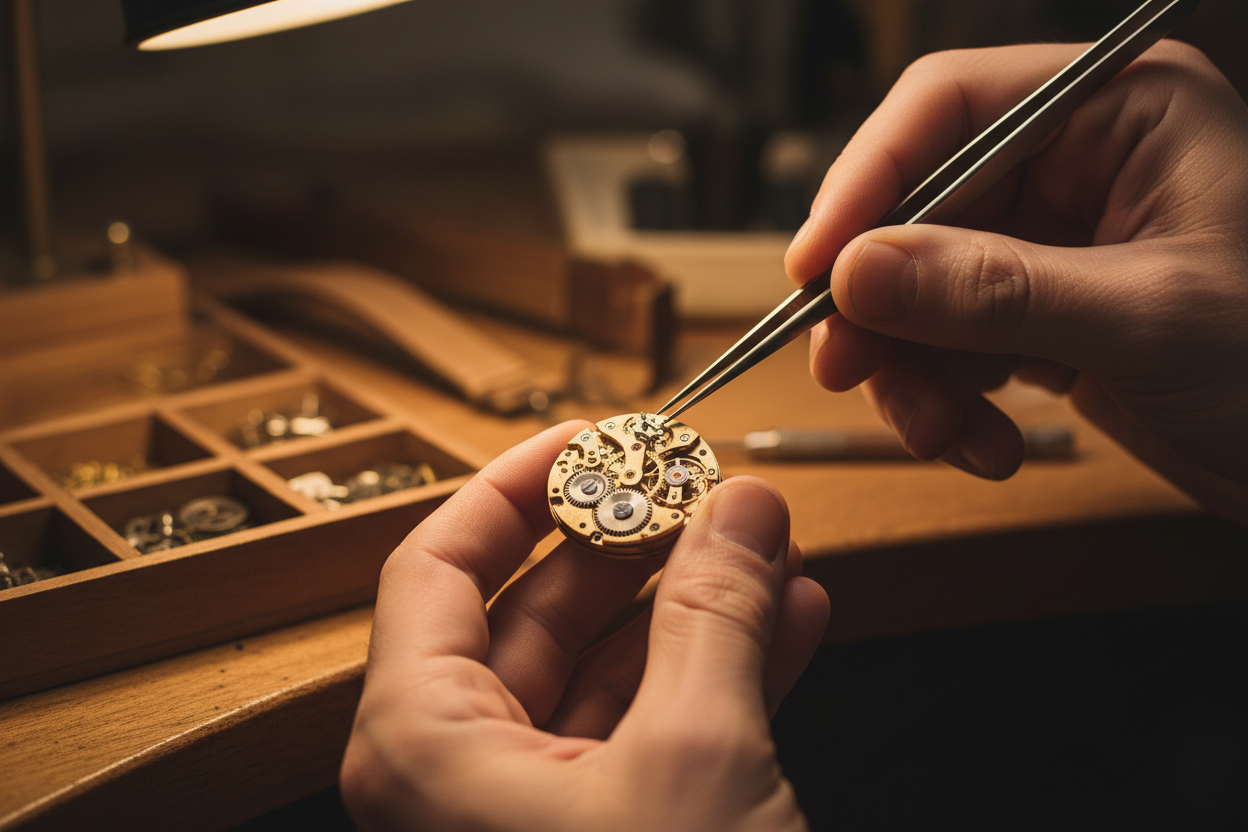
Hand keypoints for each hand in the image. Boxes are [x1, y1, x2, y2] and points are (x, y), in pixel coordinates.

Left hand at [340, 422, 830, 831]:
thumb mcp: (695, 756)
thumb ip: (717, 616)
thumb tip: (742, 508)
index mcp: (426, 748)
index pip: (437, 568)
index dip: (517, 487)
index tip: (591, 436)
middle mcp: (462, 776)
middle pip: (536, 611)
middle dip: (636, 542)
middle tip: (704, 486)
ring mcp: (537, 809)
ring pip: (607, 670)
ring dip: (698, 605)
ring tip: (765, 543)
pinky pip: (652, 729)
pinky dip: (720, 675)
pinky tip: (787, 618)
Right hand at [785, 41, 1247, 524]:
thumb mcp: (1146, 321)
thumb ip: (995, 291)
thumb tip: (858, 272)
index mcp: (1122, 114)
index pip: (950, 109)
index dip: (868, 180)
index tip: (816, 265)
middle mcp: (1078, 166)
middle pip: (917, 210)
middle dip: (883, 304)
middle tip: (848, 368)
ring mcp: (1053, 244)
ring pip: (919, 289)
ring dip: (913, 371)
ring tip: (945, 434)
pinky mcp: (1041, 313)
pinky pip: (949, 344)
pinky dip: (949, 401)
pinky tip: (986, 444)